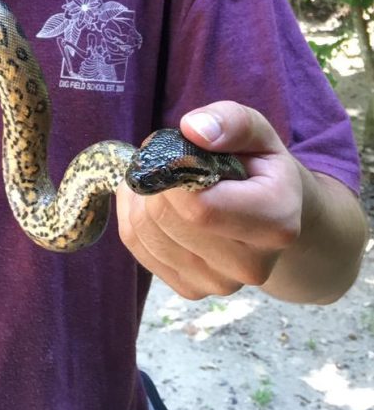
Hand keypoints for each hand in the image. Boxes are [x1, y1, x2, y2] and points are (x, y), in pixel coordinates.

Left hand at [116, 101, 303, 298]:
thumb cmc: (257, 166)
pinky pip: (137, 246)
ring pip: (145, 232)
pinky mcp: (190, 288)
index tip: (174, 148)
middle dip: (154, 179)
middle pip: (167, 218)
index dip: (171, 170)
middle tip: (167, 159)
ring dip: (140, 195)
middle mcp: (251, 265)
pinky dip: (133, 215)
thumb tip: (193, 130)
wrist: (268, 213)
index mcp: (276, 223)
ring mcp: (219, 284)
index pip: (198, 207)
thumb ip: (231, 122)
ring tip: (164, 179)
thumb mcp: (255, 130)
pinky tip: (156, 201)